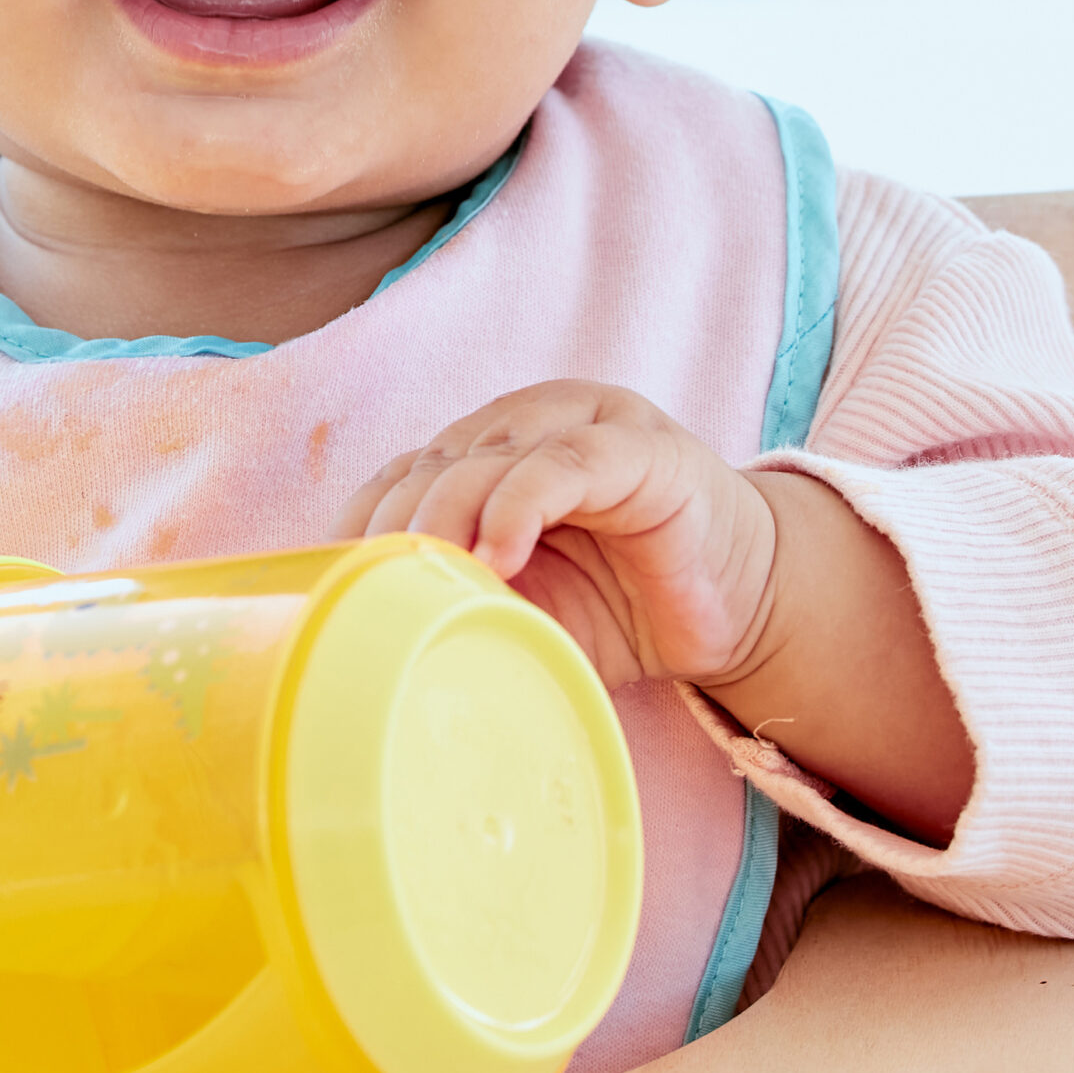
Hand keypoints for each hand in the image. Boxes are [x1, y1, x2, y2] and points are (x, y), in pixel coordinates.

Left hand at [335, 381, 780, 689]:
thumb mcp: (525, 612)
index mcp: (490, 453)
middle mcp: (531, 424)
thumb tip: (371, 647)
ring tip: (433, 576)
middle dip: (394, 526)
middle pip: (432, 463)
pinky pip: (563, 465)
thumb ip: (461, 604)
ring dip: (446, 517)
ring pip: (486, 456)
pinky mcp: (641, 450)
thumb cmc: (622, 608)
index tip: (332, 583)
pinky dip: (519, 506)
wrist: (741, 610)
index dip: (361, 523)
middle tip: (375, 589)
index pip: (402, 474)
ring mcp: (586, 426)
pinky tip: (499, 554)